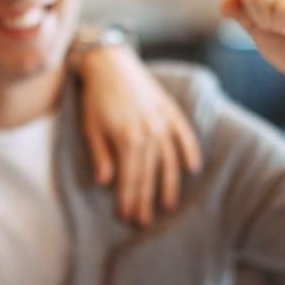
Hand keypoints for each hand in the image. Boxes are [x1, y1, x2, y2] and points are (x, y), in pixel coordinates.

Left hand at [77, 44, 201, 225]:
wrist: (110, 63)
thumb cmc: (96, 97)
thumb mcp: (91, 128)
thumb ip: (101, 155)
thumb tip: (105, 182)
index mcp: (128, 139)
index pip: (131, 178)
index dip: (129, 200)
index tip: (127, 217)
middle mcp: (150, 132)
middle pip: (149, 174)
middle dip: (146, 200)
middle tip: (144, 221)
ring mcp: (163, 122)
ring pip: (169, 160)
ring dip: (168, 185)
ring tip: (167, 205)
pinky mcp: (170, 111)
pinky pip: (184, 135)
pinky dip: (190, 152)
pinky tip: (192, 169)